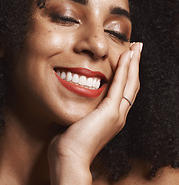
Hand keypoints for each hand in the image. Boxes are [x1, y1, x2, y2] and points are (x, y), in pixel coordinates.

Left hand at [48, 42, 141, 184]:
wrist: (69, 158)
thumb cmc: (68, 143)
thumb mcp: (76, 122)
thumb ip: (79, 110)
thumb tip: (70, 101)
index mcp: (110, 117)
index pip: (123, 91)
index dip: (126, 74)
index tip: (126, 59)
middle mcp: (118, 115)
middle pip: (131, 85)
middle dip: (134, 65)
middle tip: (136, 48)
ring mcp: (117, 114)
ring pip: (130, 83)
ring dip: (133, 64)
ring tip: (135, 48)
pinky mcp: (111, 113)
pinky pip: (120, 86)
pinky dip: (125, 70)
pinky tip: (126, 57)